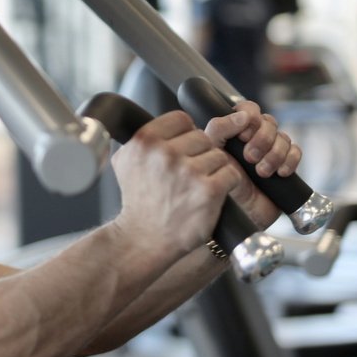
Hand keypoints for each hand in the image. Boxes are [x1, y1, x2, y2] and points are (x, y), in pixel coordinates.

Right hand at [109, 110, 242, 261]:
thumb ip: (141, 138)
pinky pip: (231, 174)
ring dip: (213, 170)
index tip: (182, 151)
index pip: (182, 119)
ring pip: (219, 155)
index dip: (185, 135)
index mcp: (145, 141)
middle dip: (199, 154)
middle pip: (203, 137)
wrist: (144, 238)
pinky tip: (209, 195)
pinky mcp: (208, 191)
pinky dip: (225, 185)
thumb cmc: (137, 200)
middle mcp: (165, 153)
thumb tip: (164, 122)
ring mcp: (188, 172)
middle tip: (188, 174)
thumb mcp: (125, 162)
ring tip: (196, 187)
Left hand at [202, 100, 301, 228]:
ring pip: (283, 137)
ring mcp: (269, 153)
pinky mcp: (284, 166)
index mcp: (233, 133)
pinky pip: (296, 151)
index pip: (249, 109)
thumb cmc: (217, 187)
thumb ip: (219, 128)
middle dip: (262, 139)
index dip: (250, 117)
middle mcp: (252, 140)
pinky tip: (279, 173)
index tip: (243, 135)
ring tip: (261, 172)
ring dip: (274, 153)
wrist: (235, 218)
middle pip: (269, 122)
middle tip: (250, 158)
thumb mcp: (212, 154)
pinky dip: (290, 160)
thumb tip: (243, 114)